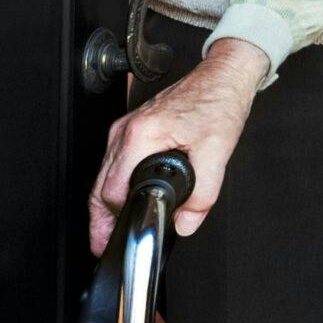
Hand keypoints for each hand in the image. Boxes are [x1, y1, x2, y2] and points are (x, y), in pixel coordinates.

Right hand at [87, 38, 269, 252]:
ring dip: (105, 202)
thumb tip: (185, 223)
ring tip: (108, 229)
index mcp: (141, 136)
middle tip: (101, 244)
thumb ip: (203, 194)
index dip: (116, 219)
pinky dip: (114, 184)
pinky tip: (122, 198)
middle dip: (100, 219)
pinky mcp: (132, 127)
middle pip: (100, 185)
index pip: (113, 191)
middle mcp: (126, 131)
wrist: (222, 78)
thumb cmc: (218, 105)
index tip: (114, 239)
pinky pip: (114, 162)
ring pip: (104, 174)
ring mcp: (126, 128)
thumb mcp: (217, 153)